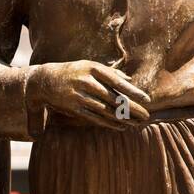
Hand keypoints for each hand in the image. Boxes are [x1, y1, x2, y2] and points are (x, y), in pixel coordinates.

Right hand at [27, 60, 149, 130]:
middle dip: (132, 108)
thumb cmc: (73, 72)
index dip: (133, 91)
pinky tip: (122, 126)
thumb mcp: (89, 66)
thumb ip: (110, 72)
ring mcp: (80, 96)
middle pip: (115, 98)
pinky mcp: (75, 108)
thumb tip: (129, 78)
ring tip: (138, 123)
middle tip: (147, 116)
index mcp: (93, 68)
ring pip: (107, 110)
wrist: (45, 80)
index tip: (147, 99)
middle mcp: (87, 82)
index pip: (118, 81)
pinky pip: (96, 118)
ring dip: (124, 118)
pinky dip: (110, 123)